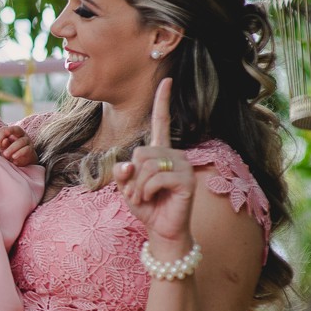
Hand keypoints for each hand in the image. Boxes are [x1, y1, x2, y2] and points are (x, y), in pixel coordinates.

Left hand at [0, 124, 35, 165]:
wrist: (22, 161)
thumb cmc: (11, 152)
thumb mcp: (4, 148)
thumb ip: (3, 144)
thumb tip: (4, 141)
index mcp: (13, 132)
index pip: (6, 128)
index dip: (0, 135)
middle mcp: (21, 134)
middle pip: (16, 129)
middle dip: (6, 137)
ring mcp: (27, 141)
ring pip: (21, 141)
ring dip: (12, 148)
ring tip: (6, 155)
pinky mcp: (31, 150)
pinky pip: (26, 149)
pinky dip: (19, 153)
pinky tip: (14, 159)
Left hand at [115, 78, 195, 249]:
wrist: (162, 231)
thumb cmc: (147, 207)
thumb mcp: (127, 187)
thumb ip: (123, 172)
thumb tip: (127, 164)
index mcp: (161, 152)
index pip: (162, 122)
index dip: (162, 102)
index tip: (166, 80)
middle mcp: (175, 155)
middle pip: (141, 152)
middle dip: (132, 177)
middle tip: (138, 193)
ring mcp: (184, 166)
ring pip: (146, 165)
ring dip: (138, 187)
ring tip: (146, 198)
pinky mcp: (187, 180)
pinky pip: (155, 178)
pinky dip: (145, 192)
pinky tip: (153, 199)